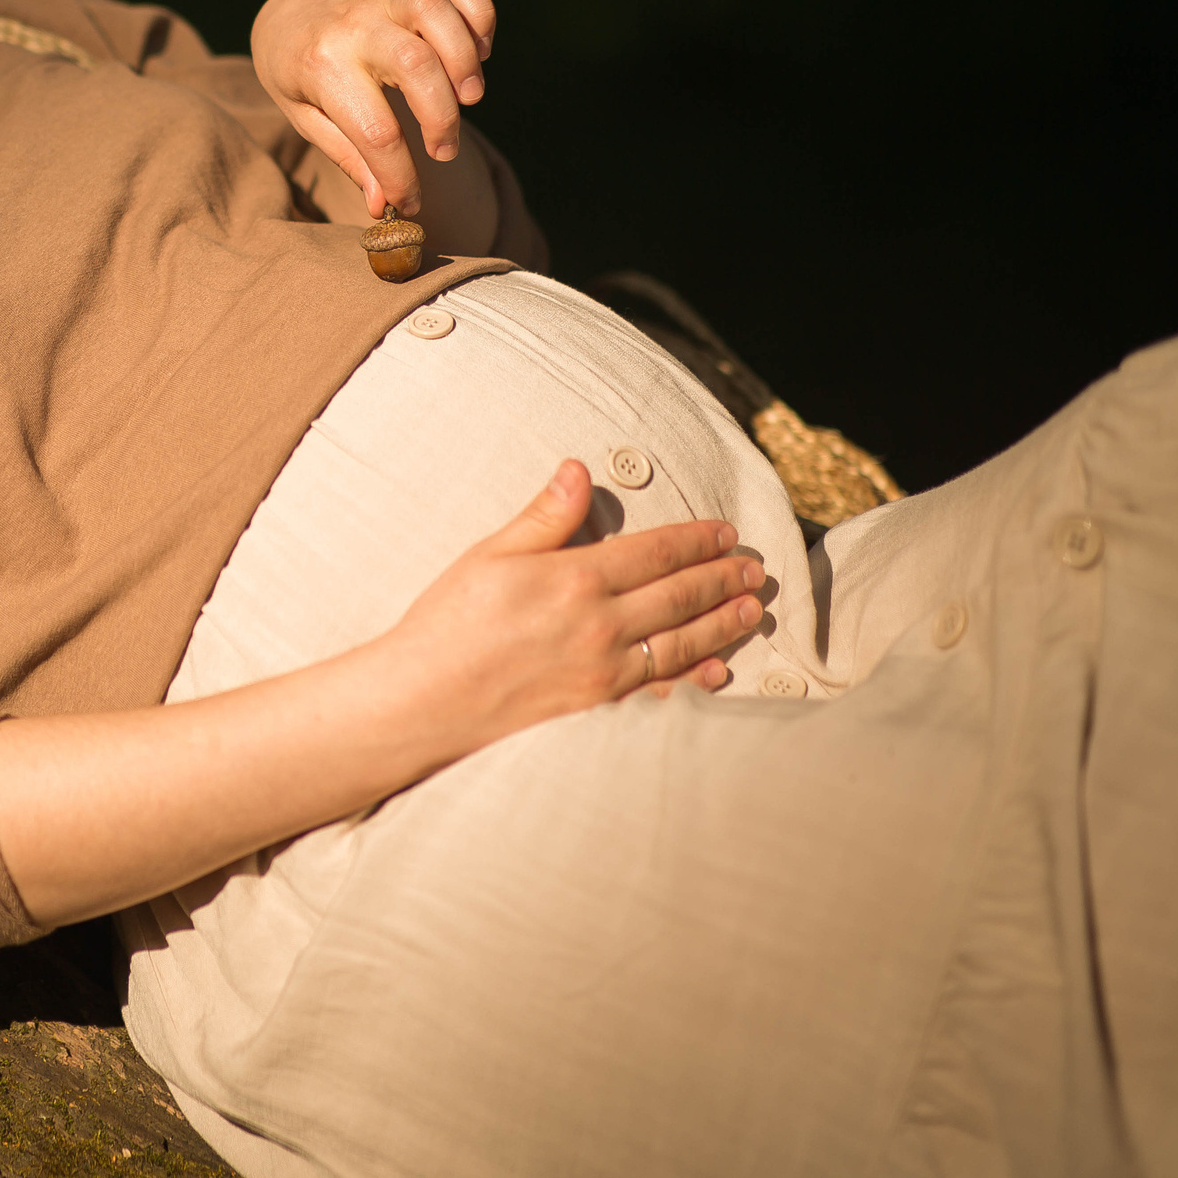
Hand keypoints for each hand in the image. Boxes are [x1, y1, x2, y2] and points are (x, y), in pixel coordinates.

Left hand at [249, 0, 496, 216]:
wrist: (288, 15)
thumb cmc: (299, 76)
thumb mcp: (308, 120)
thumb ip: (349, 158)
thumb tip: (384, 205)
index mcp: (321, 68)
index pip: (375, 131)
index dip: (400, 176)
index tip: (410, 202)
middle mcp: (353, 26)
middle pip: (414, 64)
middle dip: (442, 117)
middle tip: (443, 149)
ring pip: (434, 8)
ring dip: (463, 59)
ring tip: (468, 97)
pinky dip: (479, 14)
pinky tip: (476, 51)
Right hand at [372, 460, 763, 753]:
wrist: (423, 700)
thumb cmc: (446, 623)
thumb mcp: (489, 555)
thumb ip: (543, 516)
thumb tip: (578, 471)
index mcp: (575, 578)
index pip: (655, 551)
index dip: (696, 540)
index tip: (725, 533)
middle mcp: (601, 624)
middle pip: (680, 595)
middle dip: (722, 578)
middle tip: (755, 569)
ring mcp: (604, 670)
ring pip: (683, 641)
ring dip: (722, 623)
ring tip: (750, 609)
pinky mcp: (598, 707)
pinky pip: (662, 690)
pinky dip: (696, 678)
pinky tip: (718, 670)